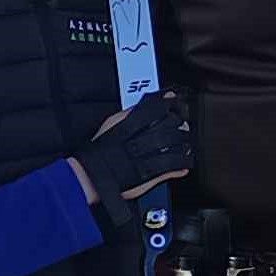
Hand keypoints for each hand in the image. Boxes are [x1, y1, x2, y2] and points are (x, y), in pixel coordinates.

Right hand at [76, 91, 192, 208]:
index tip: (173, 100)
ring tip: (185, 144)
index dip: (166, 103)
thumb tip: (144, 104)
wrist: (90, 174)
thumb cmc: (99, 151)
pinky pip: (171, 168)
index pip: (153, 110)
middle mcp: (138, 141)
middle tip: (182, 125)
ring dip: (183, 144)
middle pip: (168, 127)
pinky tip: (184, 163)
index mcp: (128, 127)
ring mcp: (145, 159)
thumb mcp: (110, 125)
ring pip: (173, 147)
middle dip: (179, 124)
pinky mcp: (149, 175)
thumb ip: (128, 114)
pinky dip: (181, 164)